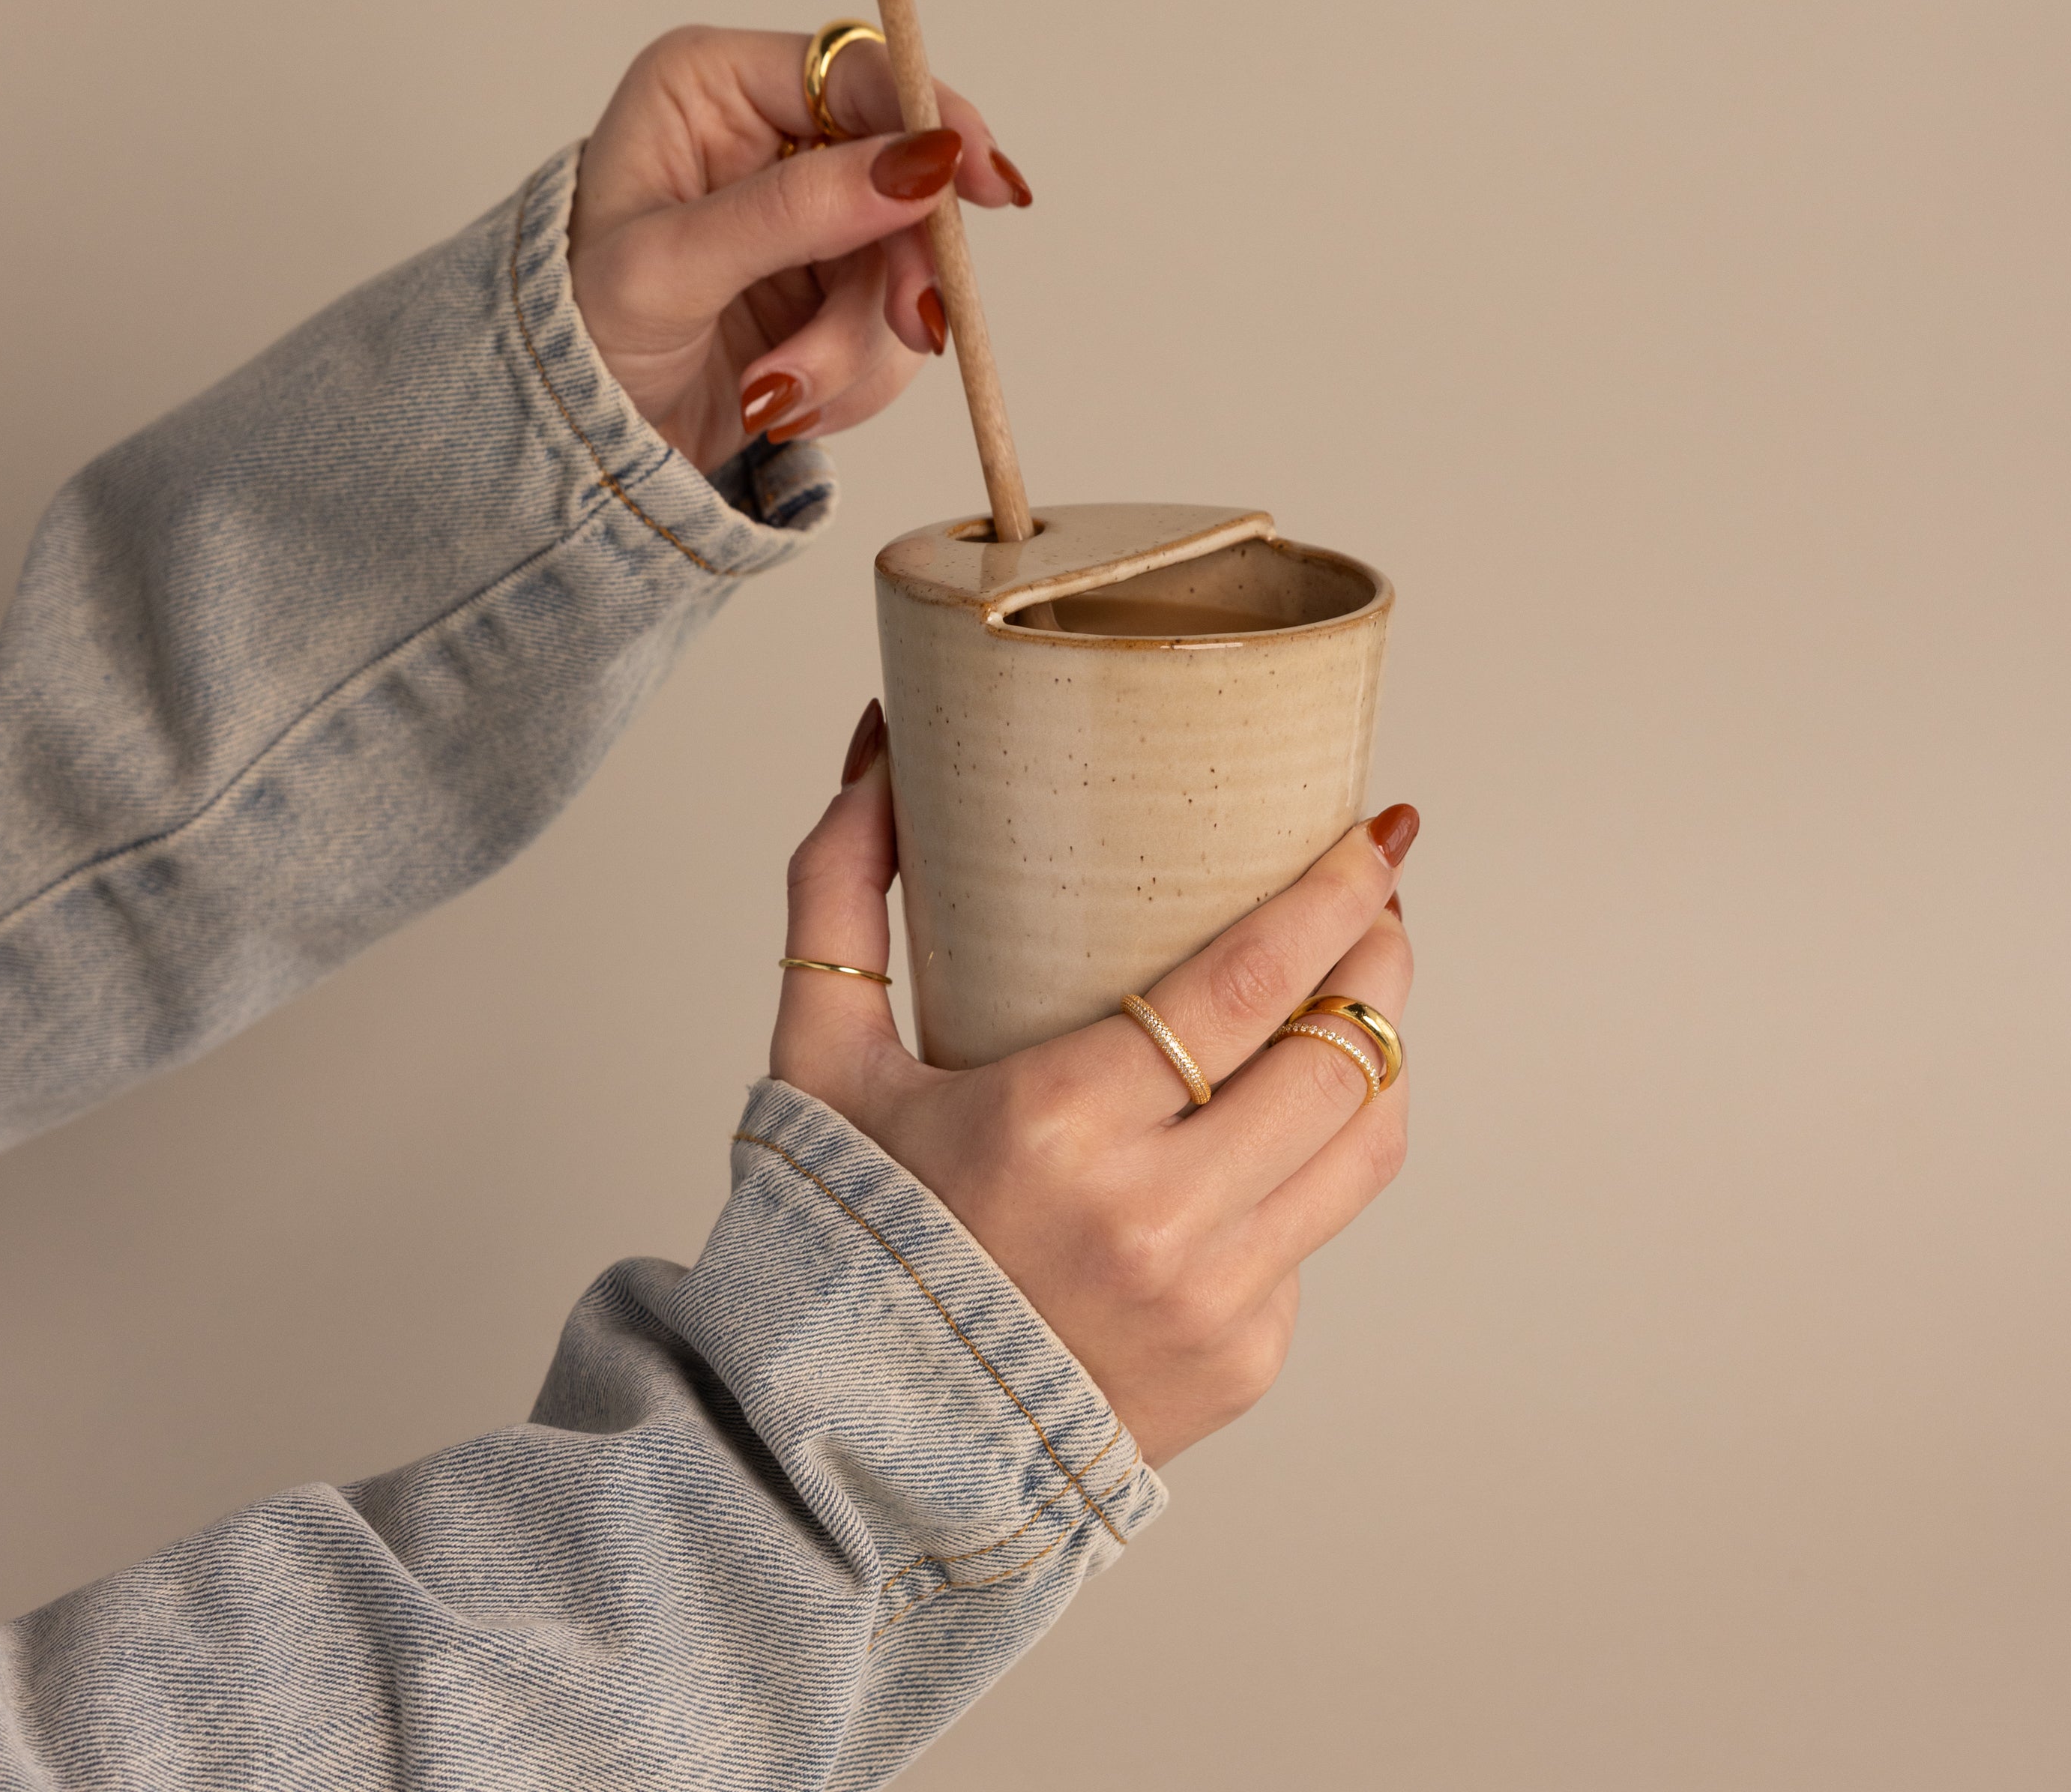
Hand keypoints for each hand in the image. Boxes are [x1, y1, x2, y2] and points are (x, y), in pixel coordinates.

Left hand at [569, 26, 1031, 475]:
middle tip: (911, 329)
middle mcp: (767, 139)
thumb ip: (794, 210)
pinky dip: (854, 379)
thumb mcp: (672, 267)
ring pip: (906, 266)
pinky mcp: (828, 293)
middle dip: (899, 271)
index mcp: (714, 87)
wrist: (570, 447)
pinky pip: (892, 330)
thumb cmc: (578, 335)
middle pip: (903, 177)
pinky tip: (788, 401)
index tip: (982, 185)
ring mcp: (806, 219)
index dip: (934, 120)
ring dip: (857, 347)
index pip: (857, 72)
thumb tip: (918, 164)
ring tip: (778, 394)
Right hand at [770, 703, 1416, 1467]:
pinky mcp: (1245, 1360)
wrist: (855, 1449)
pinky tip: (1273, 1119)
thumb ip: (835, 890)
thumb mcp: (817, 1061)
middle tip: (1378, 892)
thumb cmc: (838, 1239)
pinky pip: (1317, 1231)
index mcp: (1053, 1127)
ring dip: (1382, 1048)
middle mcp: (1155, 1221)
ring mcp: (1214, 1301)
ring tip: (1362, 984)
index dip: (1335, 895)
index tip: (1377, 831)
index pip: (1252, 986)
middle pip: (1344, 1056)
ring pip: (1367, 1145)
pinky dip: (1310, 1158)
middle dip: (1382, 953)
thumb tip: (879, 750)